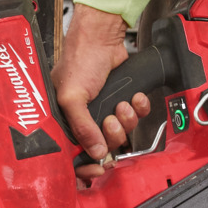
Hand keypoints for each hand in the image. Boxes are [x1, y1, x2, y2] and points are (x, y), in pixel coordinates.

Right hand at [52, 4, 149, 164]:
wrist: (102, 37)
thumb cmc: (79, 60)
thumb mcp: (72, 96)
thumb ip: (82, 126)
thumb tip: (95, 151)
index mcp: (67, 120)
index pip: (76, 154)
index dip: (87, 166)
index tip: (98, 170)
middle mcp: (86, 118)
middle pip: (105, 145)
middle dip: (113, 134)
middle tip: (110, 120)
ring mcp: (106, 110)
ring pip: (124, 132)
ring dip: (127, 119)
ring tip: (122, 103)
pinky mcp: (123, 100)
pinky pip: (137, 115)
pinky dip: (140, 107)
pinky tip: (135, 97)